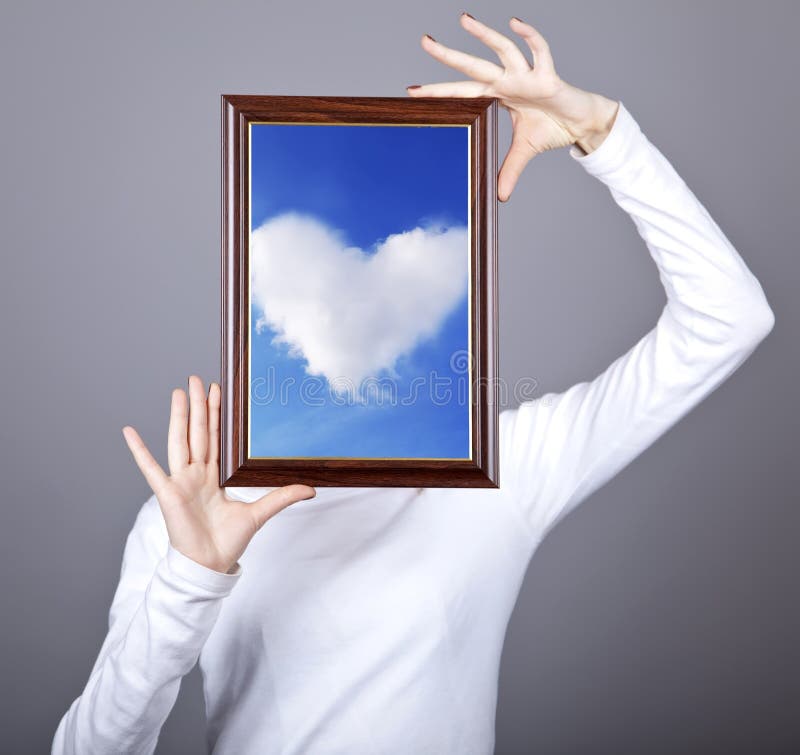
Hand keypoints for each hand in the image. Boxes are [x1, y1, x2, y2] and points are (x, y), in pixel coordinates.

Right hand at [122, 375, 315, 573]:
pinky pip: (151, 468)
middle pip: (198, 432)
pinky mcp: (168, 493)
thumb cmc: (228, 541)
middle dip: (199, 406)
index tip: (219, 392)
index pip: (216, 438)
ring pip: (180, 441)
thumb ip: (283, 497)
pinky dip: (139, 450)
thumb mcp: (260, 513)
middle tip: (198, 379)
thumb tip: (312, 488)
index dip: (217, 415)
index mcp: (215, 476)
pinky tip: (129, 431)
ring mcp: (181, 481)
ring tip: (178, 392)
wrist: (210, 565)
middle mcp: (196, 474)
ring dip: (178, 416)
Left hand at [407, 13, 619, 200]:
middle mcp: (509, 80)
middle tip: (424, 41)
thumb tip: (499, 197)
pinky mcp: (548, 76)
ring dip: (484, 35)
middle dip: (448, 55)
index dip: (439, 91)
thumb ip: (509, 171)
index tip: (412, 90)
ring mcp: (527, 75)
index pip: (463, 91)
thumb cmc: (553, 127)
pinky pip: (539, 51)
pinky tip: (515, 23)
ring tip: (463, 20)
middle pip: (473, 65)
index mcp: (500, 94)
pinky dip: (529, 36)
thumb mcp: (525, 151)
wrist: (582, 123)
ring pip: (502, 50)